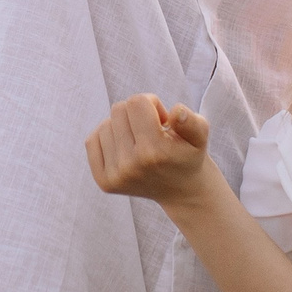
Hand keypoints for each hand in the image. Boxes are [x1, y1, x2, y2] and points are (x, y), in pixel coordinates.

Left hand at [86, 94, 215, 206]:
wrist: (181, 190)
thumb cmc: (188, 154)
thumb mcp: (200, 136)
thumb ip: (193, 122)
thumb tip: (176, 112)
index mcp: (155, 152)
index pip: (137, 101)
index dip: (152, 104)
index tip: (162, 120)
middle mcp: (131, 166)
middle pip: (119, 109)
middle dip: (137, 113)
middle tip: (152, 131)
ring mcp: (115, 176)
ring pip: (105, 124)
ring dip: (123, 127)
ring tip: (141, 141)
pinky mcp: (104, 181)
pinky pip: (92, 140)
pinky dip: (107, 138)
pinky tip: (126, 147)